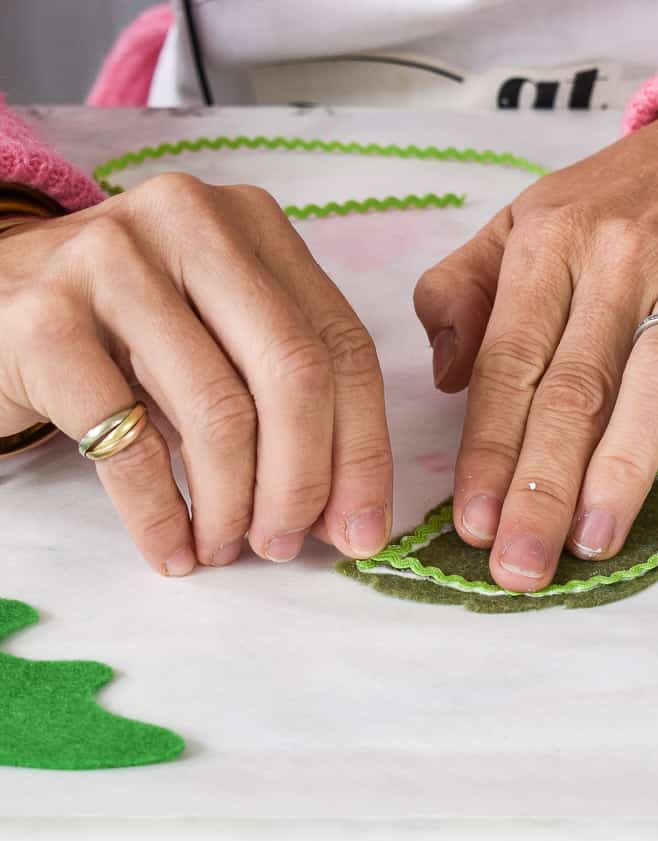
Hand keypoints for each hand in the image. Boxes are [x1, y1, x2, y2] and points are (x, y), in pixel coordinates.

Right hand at [0, 173, 392, 573]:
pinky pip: (129, 445)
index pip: (342, 344)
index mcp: (252, 222)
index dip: (364, 449)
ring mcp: (109, 261)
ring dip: (233, 505)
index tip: (364, 529)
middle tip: (287, 545)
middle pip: (294, 373)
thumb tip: (354, 518)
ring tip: (226, 546)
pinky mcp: (42, 318)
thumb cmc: (116, 333)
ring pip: (218, 412)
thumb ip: (286, 403)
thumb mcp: (212, 338)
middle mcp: (189, 222)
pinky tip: (172, 550)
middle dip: (304, 480)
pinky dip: (161, 516)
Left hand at [414, 103, 657, 590]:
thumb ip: (465, 289)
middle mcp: (621, 255)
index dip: (489, 449)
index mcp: (551, 244)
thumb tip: (444, 377)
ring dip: (626, 461)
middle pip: (576, 384)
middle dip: (542, 485)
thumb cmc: (621, 198)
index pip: (511, 362)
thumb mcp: (523, 218)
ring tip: (596, 540)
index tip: (472, 524)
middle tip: (522, 565)